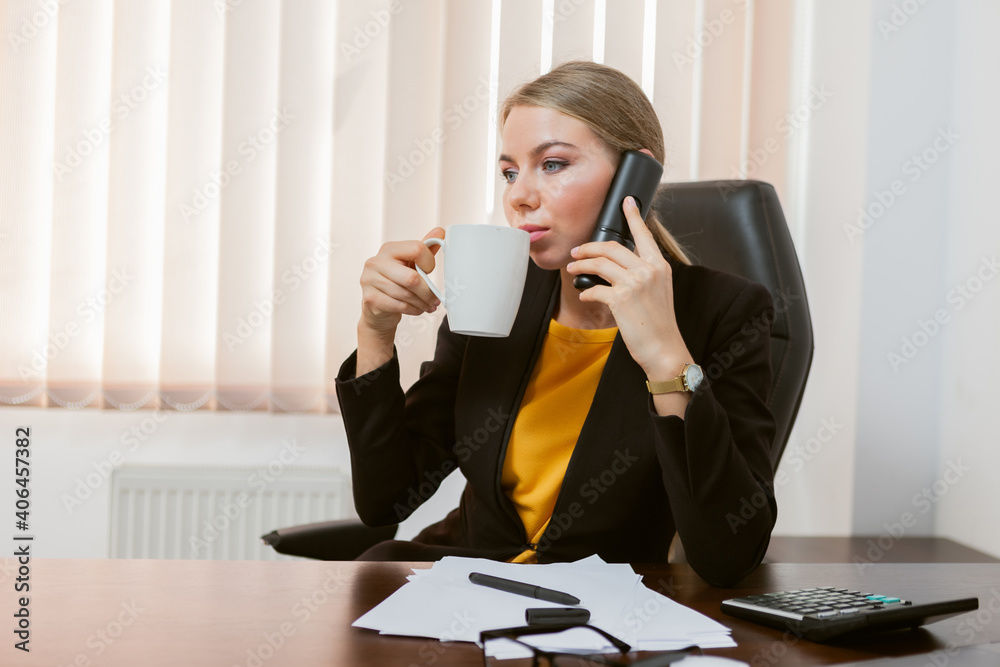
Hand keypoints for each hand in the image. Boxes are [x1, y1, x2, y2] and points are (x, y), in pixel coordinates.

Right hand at [359, 227, 444, 340]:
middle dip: (428, 292)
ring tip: (429, 306)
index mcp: (388, 249)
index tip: (429, 272)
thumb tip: (440, 231)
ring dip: (422, 303)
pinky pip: (399, 305)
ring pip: (406, 294)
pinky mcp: (370, 298)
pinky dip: (413, 310)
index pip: (417, 249)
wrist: (377, 307)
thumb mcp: (411, 264)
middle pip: (412, 278)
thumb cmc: (397, 282)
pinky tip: (417, 309)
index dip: (429, 263)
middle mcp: (376, 262)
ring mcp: (369, 280)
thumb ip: (425, 249)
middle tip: (436, 299)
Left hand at [566, 197, 691, 379]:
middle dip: (590, 247)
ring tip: (572, 269)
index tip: (626, 201)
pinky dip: (586, 292)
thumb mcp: (659, 291)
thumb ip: (644, 274)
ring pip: (600, 264)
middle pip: (612, 247)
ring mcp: (635, 283)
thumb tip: (616, 266)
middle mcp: (649, 270)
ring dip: (582, 266)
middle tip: (577, 252)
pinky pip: (595, 289)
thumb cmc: (659, 323)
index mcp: (660, 266)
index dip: (633, 216)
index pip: (644, 235)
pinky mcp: (621, 299)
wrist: (665, 348)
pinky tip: (584, 295)